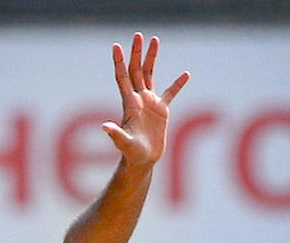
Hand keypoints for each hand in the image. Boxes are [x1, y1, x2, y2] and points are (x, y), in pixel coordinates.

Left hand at [102, 32, 189, 166]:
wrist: (143, 161)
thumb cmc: (131, 154)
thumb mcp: (123, 143)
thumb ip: (115, 134)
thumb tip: (104, 126)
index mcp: (129, 104)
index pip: (122, 78)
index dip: (119, 62)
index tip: (116, 46)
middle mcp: (138, 100)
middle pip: (136, 71)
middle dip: (136, 53)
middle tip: (138, 35)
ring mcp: (149, 103)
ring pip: (150, 75)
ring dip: (152, 58)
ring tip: (155, 40)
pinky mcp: (161, 110)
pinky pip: (170, 93)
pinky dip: (178, 84)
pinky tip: (185, 74)